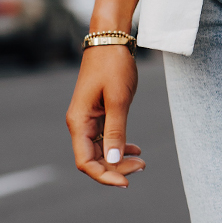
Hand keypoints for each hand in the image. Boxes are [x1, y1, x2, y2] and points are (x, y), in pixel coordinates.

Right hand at [65, 46, 145, 187]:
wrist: (110, 40)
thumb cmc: (113, 65)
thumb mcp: (118, 100)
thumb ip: (116, 132)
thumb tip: (115, 162)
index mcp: (79, 122)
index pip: (85, 162)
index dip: (105, 176)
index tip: (127, 182)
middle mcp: (79, 124)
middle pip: (93, 160)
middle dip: (116, 168)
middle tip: (142, 166)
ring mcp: (87, 120)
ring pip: (100, 151)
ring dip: (119, 159)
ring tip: (141, 161)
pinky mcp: (97, 114)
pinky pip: (104, 139)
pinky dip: (119, 147)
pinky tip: (135, 149)